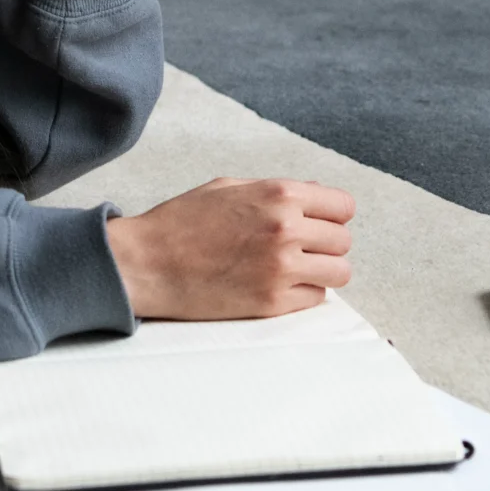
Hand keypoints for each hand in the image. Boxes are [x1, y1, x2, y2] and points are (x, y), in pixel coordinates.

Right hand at [102, 178, 356, 319]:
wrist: (146, 263)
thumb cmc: (182, 221)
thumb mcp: (229, 187)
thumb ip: (278, 190)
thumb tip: (318, 194)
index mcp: (278, 194)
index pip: (343, 206)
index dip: (333, 215)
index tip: (320, 223)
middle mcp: (286, 229)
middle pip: (342, 241)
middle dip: (326, 244)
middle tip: (302, 249)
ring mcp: (281, 268)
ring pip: (338, 273)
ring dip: (322, 271)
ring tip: (296, 270)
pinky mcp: (271, 303)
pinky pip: (315, 298)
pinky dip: (303, 293)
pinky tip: (278, 285)